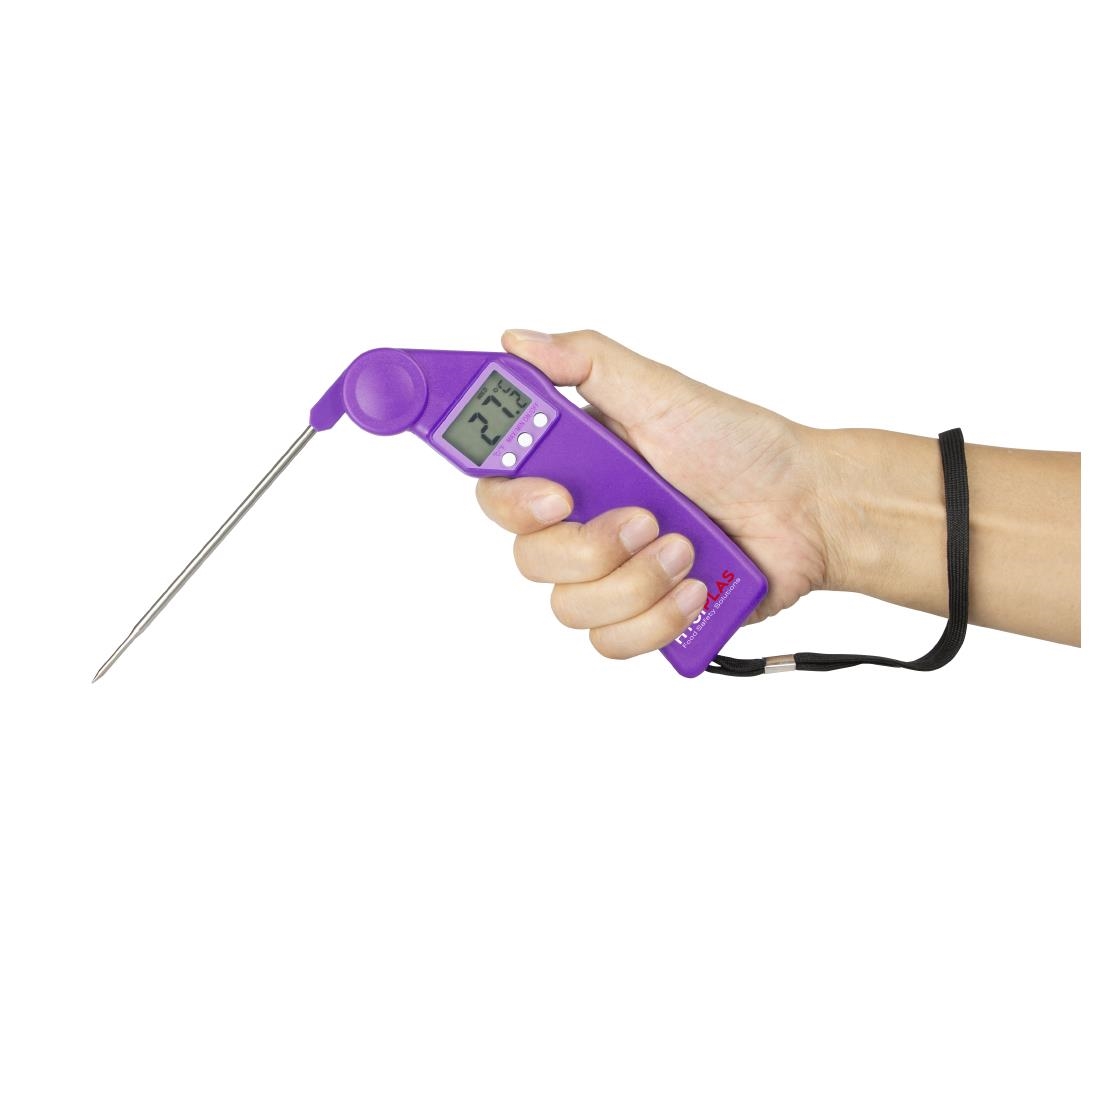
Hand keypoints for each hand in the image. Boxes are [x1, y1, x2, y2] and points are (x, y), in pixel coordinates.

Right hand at [475, 329, 829, 658]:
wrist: (804, 511)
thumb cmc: (739, 448)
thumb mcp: (662, 392)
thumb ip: (587, 362)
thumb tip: (518, 342)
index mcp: (574, 468)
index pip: (498, 490)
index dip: (511, 500)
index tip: (556, 495)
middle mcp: (580, 524)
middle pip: (529, 559)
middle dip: (593, 545)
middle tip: (646, 518)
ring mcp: (608, 577)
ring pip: (570, 607)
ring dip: (636, 581)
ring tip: (686, 549)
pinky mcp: (640, 618)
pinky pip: (611, 642)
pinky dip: (658, 618)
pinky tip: (694, 588)